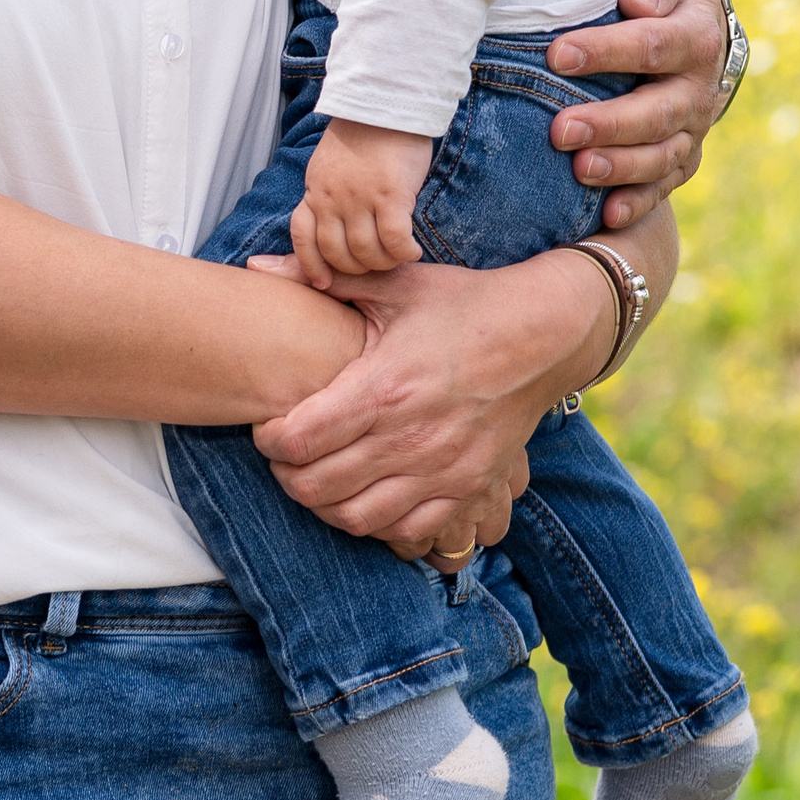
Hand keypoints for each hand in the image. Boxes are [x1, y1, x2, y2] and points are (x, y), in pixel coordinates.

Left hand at [249, 244, 611, 557]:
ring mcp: (442, 469)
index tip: (269, 427)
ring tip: (318, 478)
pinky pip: (407, 532)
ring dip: (324, 505)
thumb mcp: (396, 283)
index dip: (269, 439)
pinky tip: (366, 495)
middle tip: (284, 456)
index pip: (299, 438)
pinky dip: (377, 523)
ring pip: (356, 518)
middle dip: (286, 475)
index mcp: (385, 386)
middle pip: (316, 486)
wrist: (545, 334)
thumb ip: (326, 281)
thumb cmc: (463, 305)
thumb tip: (254, 267)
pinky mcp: (468, 487)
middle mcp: (411, 437)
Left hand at [290, 119, 429, 285]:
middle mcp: (332, 197)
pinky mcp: (389, 195)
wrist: (387, 100)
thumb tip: (335, 222)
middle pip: (335, 253)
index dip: (309, 266)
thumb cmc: (365, 132)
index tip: (323, 284)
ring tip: (397, 257)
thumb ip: (329, 191)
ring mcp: (359, 197)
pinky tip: (413, 251)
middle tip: (375, 265)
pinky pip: (394, 241)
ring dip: (383, 263)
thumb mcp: (331, 162)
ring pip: (365, 253)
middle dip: (355, 269)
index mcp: (315, 188)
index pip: (301, 236)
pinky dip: (403, 253)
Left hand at [547, 0, 729, 234]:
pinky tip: (608, 215)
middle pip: (661, 111)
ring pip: (664, 154)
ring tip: (579, 171)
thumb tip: (638, 1)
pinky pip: (665, 183)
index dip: (609, 51)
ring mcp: (692, 125)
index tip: (559, 55)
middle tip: (561, 131)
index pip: (656, 44)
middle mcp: (700, 85)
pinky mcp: (681, 153)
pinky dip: (640, 201)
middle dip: (611, 124)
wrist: (688, 11)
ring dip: (623, 166)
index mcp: (698, 32)